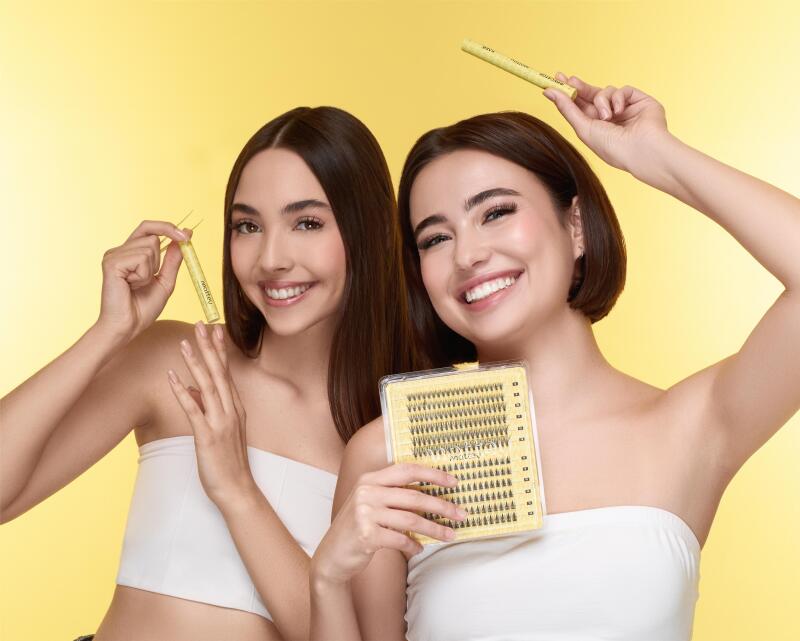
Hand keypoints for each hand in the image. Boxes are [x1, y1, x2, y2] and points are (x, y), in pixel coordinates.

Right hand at [97, 220, 189, 341]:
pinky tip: (131, 286)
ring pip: (150, 247)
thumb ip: (173, 259)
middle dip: (159, 259)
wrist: (128, 326)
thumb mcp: (165, 280)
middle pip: (153, 236)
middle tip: (148, 280)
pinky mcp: (111, 262)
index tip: (186, 235)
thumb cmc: (143, 308)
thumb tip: (185, 235)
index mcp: (130, 253)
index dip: (167, 227)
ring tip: (137, 285)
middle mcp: (120, 250)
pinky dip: (143, 275)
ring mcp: (113, 255)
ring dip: (151, 270)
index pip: (148, 227)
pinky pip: (141, 258)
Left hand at [167, 321, 258, 508]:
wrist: (236, 489)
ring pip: (208, 386)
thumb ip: (207, 407)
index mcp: (234, 408)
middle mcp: (230, 411)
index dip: (219, 350)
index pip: (226, 372)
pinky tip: (172, 378)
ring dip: (196, 363)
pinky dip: (183, 392)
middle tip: (202, 324)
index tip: (214, 329)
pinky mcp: (208, 436)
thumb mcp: (219, 431)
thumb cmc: (227, 462)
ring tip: (185, 343)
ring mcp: (221, 423)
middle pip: (219, 373)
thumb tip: (191, 389)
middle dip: (209, 348)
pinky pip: (194, 410)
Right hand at [311, 464, 466, 585]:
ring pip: (411, 519)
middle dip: (442, 506)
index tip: (453, 482)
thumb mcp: (371, 503)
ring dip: (434, 529)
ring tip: (450, 535)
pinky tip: (419, 549)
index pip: (407, 470)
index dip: (432, 474)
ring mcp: (364, 513)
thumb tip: (432, 495)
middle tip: (461, 514)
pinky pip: (400, 539)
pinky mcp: (366, 535)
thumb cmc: (358, 528)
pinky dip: (413, 545)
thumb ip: (393, 495)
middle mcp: (366, 492)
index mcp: (370, 479)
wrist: (332, 555)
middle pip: (414, 496)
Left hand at [543, 73, 669, 173]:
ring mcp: (625, 109)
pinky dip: (618, 98)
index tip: (556, 81)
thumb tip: (548, 92)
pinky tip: (619, 111)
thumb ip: (567, 108)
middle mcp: (611, 118)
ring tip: (607, 117)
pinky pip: (623, 90)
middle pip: (591, 96)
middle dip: (580, 88)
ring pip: (605, 91)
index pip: (580, 107)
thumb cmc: (611, 147)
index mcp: (596, 128)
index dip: (569, 94)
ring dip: (602, 101)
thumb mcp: (583, 128)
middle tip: (569, 80)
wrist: (641, 150)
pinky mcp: (639, 101)